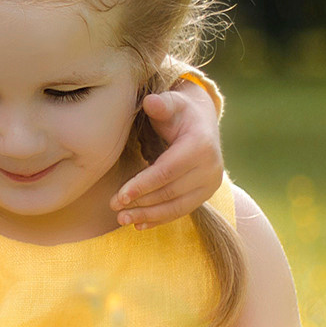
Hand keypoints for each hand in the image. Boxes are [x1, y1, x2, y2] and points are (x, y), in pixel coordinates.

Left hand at [113, 83, 222, 228]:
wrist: (203, 123)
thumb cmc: (180, 112)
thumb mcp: (172, 103)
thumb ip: (161, 104)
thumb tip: (150, 102)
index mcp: (201, 145)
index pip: (167, 171)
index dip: (143, 185)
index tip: (120, 196)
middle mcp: (211, 167)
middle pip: (170, 191)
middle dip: (141, 202)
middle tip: (114, 208)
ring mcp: (211, 183)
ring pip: (177, 206)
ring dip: (148, 215)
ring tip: (122, 219)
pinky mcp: (206, 194)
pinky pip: (182, 210)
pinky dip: (160, 219)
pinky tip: (139, 224)